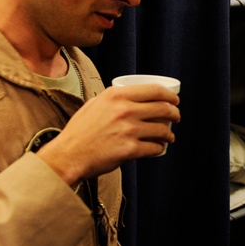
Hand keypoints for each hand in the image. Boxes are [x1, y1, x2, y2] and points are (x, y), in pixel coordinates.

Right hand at [37, 84, 180, 184]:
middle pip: (163, 108)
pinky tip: (159, 147)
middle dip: (175, 113)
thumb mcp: (95, 104)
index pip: (154, 90)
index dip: (170, 95)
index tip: (174, 100)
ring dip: (169, 133)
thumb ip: (113, 98)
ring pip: (162, 129)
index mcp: (116, 95)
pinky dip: (160, 148)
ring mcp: (128, 130)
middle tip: (176, 117)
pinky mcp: (130, 150)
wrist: (68, 155)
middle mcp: (124, 110)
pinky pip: (155, 148)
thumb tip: (131, 95)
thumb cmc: (80, 131)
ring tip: (169, 136)